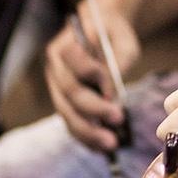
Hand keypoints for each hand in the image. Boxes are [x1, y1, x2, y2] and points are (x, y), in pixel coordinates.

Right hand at [44, 6, 140, 152]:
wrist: (100, 30)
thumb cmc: (113, 33)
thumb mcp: (122, 40)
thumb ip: (118, 61)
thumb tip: (111, 93)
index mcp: (65, 46)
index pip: (75, 64)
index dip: (93, 77)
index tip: (112, 89)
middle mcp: (54, 68)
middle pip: (70, 93)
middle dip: (94, 110)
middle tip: (118, 119)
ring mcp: (56, 87)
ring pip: (67, 113)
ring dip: (88, 131)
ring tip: (111, 144)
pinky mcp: (63, 102)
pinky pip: (70, 122)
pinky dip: (85, 137)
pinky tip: (101, 148)